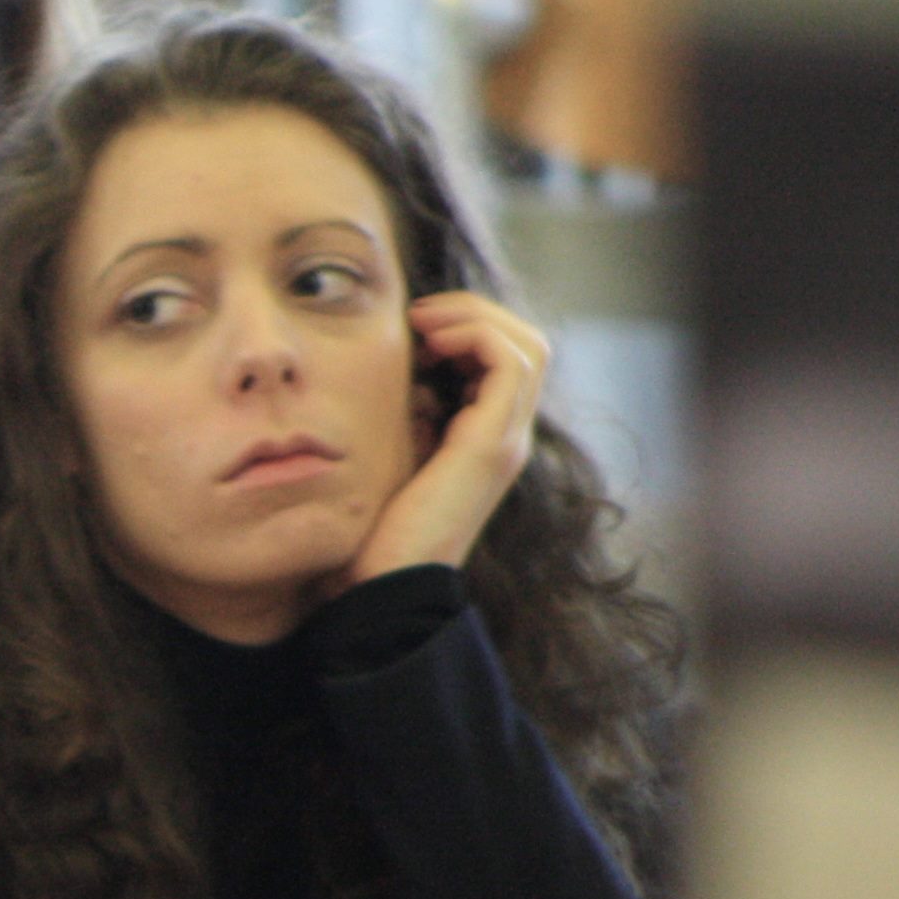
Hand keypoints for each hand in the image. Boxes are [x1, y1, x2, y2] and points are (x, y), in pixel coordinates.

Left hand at [342, 293, 548, 588]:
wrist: (380, 585)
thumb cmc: (370, 529)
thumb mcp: (390, 454)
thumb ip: (406, 416)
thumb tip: (401, 375)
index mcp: (484, 437)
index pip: (506, 357)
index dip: (466, 328)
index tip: (412, 330)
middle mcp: (505, 436)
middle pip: (526, 343)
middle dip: (474, 312)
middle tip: (419, 314)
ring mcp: (505, 441)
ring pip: (528, 346)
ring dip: (474, 318)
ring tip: (424, 324)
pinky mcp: (490, 447)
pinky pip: (510, 365)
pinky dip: (475, 336)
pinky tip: (430, 342)